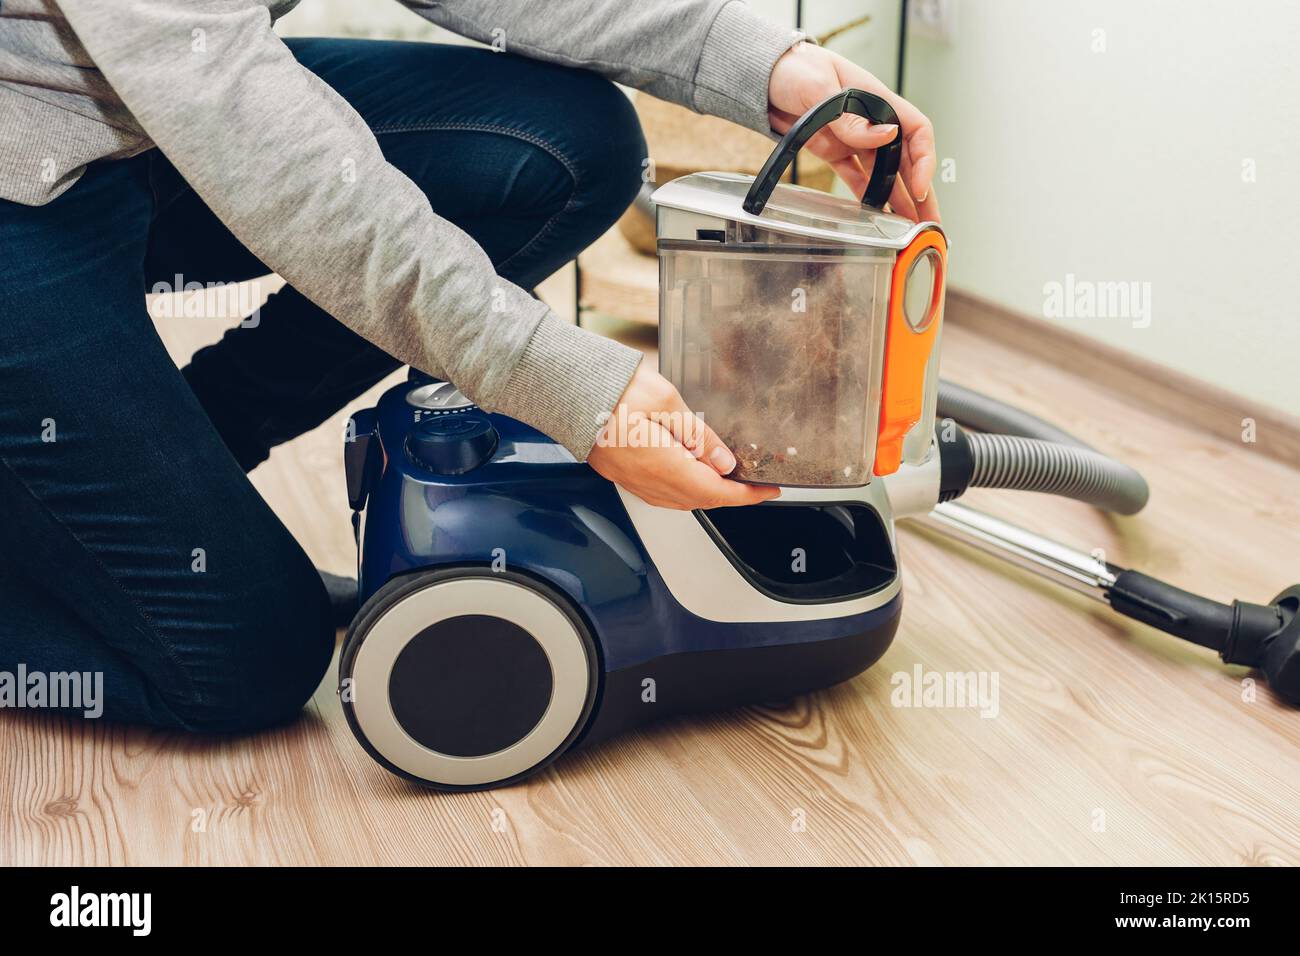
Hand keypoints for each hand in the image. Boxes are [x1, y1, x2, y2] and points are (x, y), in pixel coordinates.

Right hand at [587, 364, 779, 509]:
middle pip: (701, 500)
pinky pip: (662, 493)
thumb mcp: (666, 401)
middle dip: (731, 495)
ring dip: (707, 493)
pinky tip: (691, 473)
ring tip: (727, 476)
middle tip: (753, 481)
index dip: (747, 495)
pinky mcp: (623, 475)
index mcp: (663, 466)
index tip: (768, 490)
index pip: (717, 493)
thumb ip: (698, 434)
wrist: (567, 388)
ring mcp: (633, 481)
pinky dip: (685, 489)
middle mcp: (648, 481)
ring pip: (681, 500)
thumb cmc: (610, 388)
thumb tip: (724, 462)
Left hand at [768, 42, 939, 222]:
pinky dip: (868, 196)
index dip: (924, 160)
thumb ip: (851, 118)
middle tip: (928, 222)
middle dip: (919, 192)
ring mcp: (854, 138)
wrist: (767, 76)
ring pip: (885, 173)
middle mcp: (872, 122)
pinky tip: (876, 214)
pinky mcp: (835, 152)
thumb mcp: (821, 88)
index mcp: (877, 100)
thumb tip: (885, 136)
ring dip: (897, 199)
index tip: (919, 187)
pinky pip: (857, 177)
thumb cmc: (797, 68)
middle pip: (905, 159)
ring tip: (906, 227)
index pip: (916, 130)